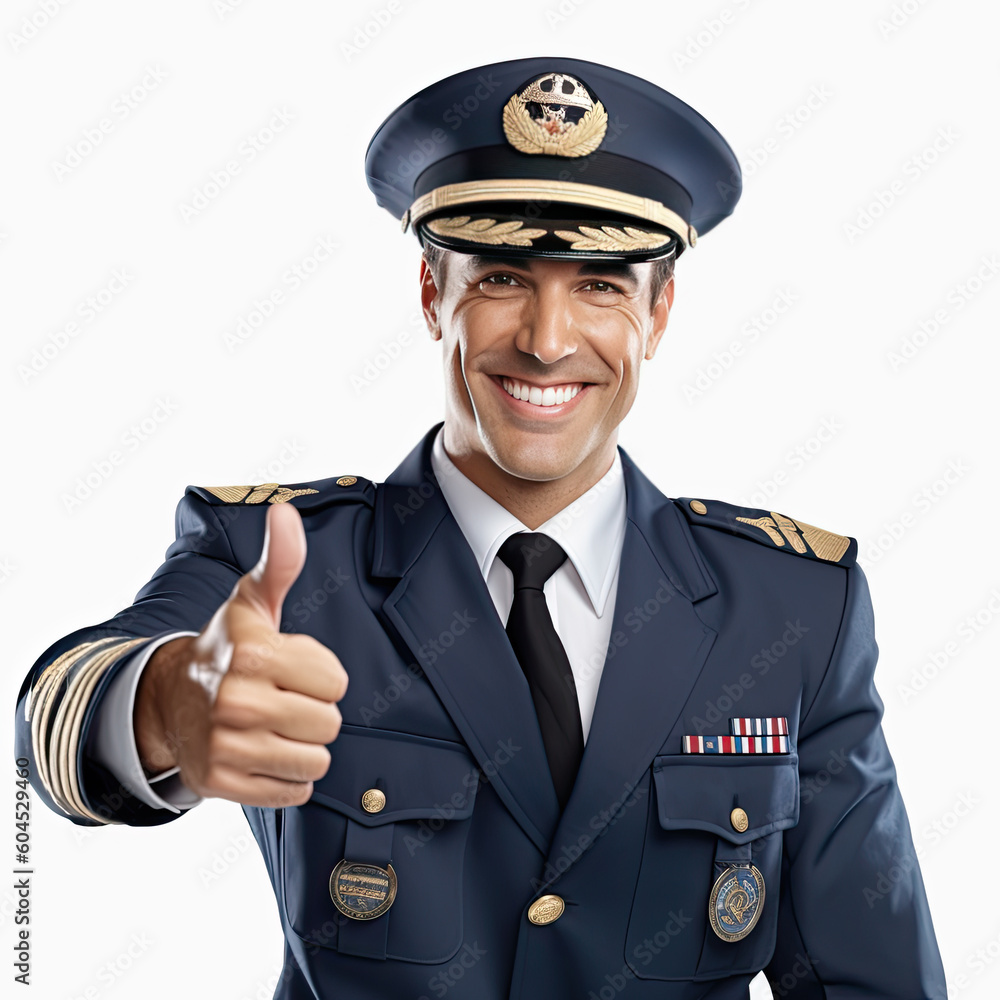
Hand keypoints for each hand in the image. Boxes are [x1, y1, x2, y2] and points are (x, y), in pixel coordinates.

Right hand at [135, 502, 347, 807]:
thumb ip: (280, 561)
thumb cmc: (227, 647)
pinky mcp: (222, 783)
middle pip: (330, 723)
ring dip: (302, 745)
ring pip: (315, 760)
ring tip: (273, 726)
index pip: (336, 683)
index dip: (321, 674)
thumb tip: (286, 512)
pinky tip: (262, 752)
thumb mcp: (253, 602)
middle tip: (282, 698)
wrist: (168, 700)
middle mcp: (238, 702)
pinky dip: (286, 777)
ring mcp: (227, 746)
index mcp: (254, 654)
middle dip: (314, 711)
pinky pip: (293, 791)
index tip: (292, 667)